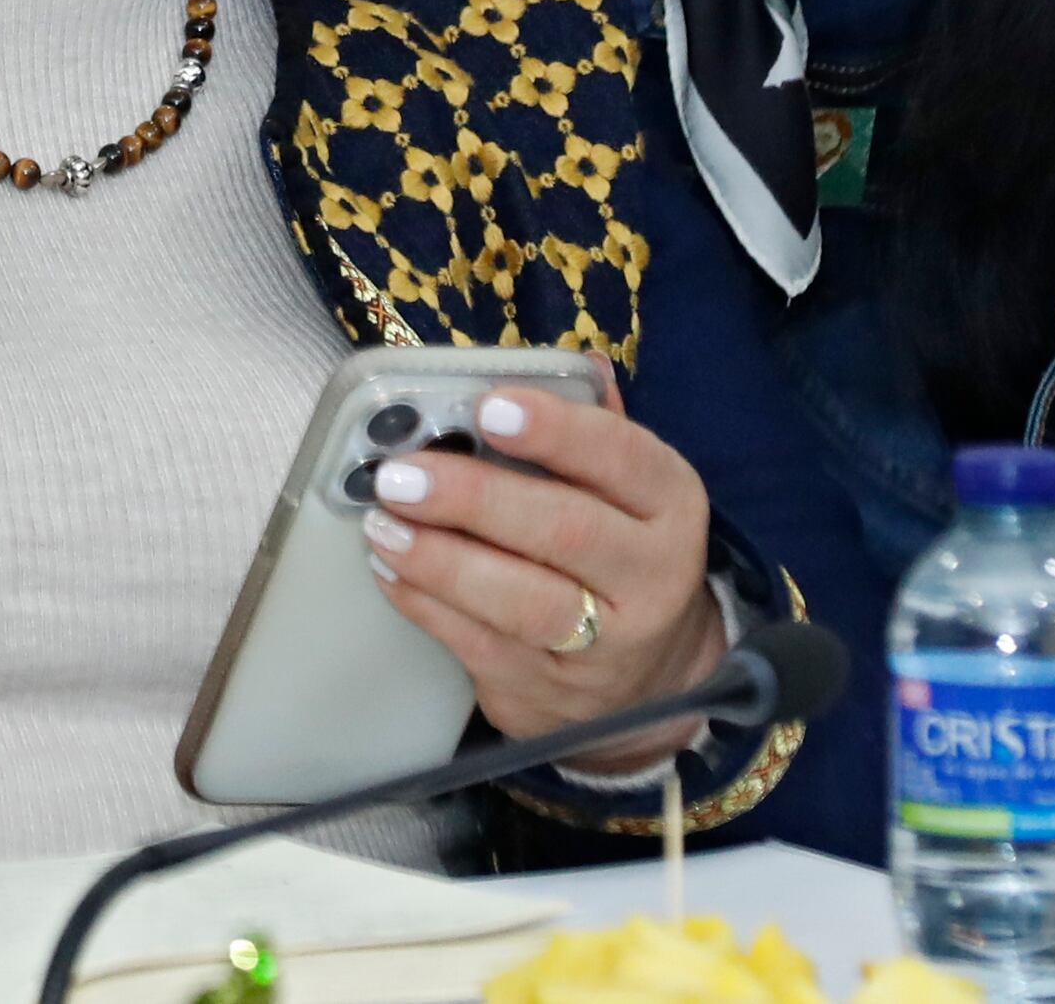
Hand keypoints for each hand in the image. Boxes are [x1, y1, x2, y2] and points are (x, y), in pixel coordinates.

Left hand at [362, 380, 729, 776]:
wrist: (655, 675)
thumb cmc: (621, 549)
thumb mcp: (629, 487)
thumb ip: (594, 426)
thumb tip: (576, 362)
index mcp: (671, 505)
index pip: (622, 458)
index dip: (556, 431)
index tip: (490, 408)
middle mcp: (651, 576)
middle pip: (564, 532)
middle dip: (474, 500)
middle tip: (402, 473)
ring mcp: (605, 646)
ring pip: (521, 603)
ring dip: (441, 561)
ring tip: (383, 522)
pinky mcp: (551, 693)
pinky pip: (480, 647)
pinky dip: (426, 606)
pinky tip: (389, 569)